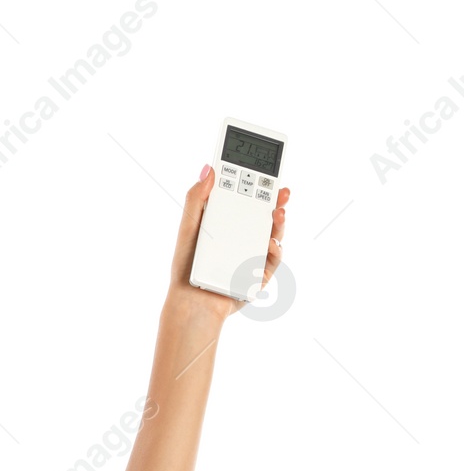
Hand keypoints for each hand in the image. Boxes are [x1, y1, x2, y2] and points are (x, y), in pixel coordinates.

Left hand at [166, 163, 289, 320]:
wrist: (190, 302)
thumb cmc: (186, 266)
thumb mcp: (189, 228)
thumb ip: (196, 199)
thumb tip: (208, 169)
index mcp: (227, 223)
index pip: (247, 200)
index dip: (260, 185)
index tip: (268, 171)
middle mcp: (243, 236)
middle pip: (266, 215)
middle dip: (277, 202)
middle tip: (283, 192)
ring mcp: (253, 255)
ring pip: (273, 235)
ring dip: (279, 224)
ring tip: (278, 214)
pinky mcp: (259, 274)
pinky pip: (272, 260)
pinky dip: (274, 251)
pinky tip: (270, 244)